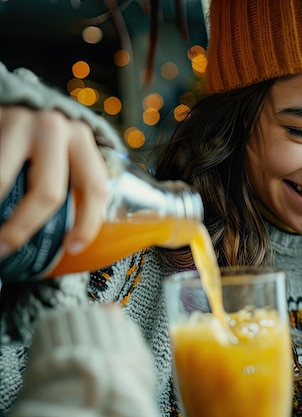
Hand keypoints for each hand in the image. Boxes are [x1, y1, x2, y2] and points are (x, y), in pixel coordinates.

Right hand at [0, 105, 108, 257]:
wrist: (11, 94)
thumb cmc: (40, 136)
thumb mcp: (64, 150)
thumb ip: (71, 178)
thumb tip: (71, 239)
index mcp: (82, 140)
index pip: (95, 187)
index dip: (87, 224)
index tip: (72, 249)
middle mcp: (55, 129)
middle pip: (48, 192)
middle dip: (24, 228)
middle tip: (5, 248)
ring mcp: (20, 122)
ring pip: (5, 182)